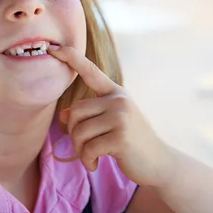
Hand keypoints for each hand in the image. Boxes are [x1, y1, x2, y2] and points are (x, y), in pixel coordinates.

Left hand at [49, 45, 171, 185]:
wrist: (158, 163)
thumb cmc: (131, 142)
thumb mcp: (111, 123)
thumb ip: (89, 115)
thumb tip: (64, 115)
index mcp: (115, 93)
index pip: (90, 71)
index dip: (71, 58)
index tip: (54, 48)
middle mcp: (119, 100)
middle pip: (76, 112)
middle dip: (73, 134)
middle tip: (83, 149)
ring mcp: (121, 117)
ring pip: (79, 132)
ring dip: (80, 150)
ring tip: (90, 158)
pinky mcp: (121, 137)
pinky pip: (88, 148)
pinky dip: (87, 161)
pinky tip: (95, 165)